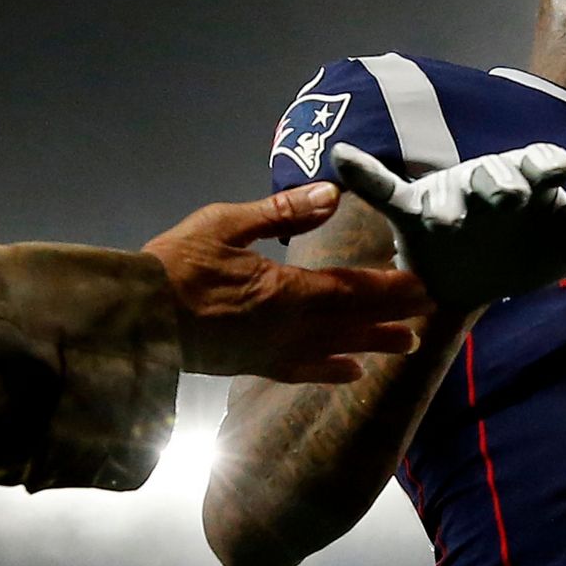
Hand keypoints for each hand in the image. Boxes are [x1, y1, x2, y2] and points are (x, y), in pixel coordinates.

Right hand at [141, 182, 435, 382]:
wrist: (135, 319)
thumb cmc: (176, 264)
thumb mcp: (226, 223)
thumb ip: (283, 213)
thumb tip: (332, 194)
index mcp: (284, 291)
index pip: (350, 289)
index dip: (389, 288)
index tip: (423, 286)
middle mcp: (288, 327)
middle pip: (351, 320)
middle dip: (391, 314)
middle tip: (430, 312)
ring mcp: (272, 350)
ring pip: (335, 347)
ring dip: (372, 342)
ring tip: (407, 344)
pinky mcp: (253, 365)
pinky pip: (302, 370)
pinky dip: (330, 370)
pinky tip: (351, 371)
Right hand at [332, 142, 565, 310]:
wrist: (473, 285)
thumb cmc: (525, 253)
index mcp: (530, 183)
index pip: (542, 164)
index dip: (550, 165)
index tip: (561, 172)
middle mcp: (489, 183)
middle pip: (497, 175)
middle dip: (502, 183)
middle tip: (507, 197)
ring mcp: (450, 198)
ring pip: (450, 190)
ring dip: (450, 200)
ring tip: (447, 215)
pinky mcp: (414, 214)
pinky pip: (386, 192)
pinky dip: (364, 175)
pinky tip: (343, 156)